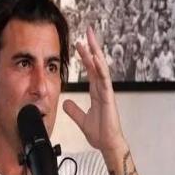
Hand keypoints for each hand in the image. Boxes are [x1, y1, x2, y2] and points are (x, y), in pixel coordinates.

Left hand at [63, 27, 124, 154]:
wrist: (107, 144)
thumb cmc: (100, 133)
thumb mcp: (81, 119)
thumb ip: (73, 110)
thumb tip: (65, 103)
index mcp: (96, 92)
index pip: (90, 69)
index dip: (85, 56)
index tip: (79, 44)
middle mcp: (102, 88)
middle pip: (97, 63)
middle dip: (92, 47)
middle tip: (88, 31)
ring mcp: (107, 91)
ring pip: (101, 67)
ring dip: (95, 52)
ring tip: (90, 38)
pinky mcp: (109, 97)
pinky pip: (104, 79)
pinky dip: (100, 68)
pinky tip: (95, 57)